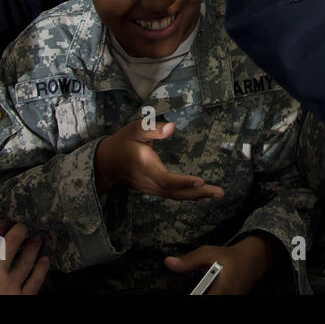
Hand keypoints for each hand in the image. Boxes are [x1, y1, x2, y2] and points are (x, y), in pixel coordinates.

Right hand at [0, 221, 48, 295]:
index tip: (3, 222)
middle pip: (10, 246)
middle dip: (18, 232)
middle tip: (22, 225)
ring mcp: (11, 287)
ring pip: (26, 261)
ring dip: (33, 248)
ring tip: (37, 239)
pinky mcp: (22, 299)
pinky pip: (36, 281)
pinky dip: (42, 269)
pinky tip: (45, 261)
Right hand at [94, 119, 224, 199]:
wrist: (105, 163)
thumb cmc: (122, 142)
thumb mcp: (134, 130)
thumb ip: (152, 128)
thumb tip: (172, 127)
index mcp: (145, 166)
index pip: (165, 178)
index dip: (182, 182)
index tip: (200, 181)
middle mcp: (149, 181)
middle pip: (174, 191)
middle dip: (197, 193)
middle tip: (219, 192)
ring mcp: (150, 188)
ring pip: (174, 195)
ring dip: (196, 196)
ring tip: (216, 194)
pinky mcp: (153, 189)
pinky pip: (172, 195)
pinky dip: (187, 196)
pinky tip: (202, 196)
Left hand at [164, 236, 273, 294]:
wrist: (253, 260)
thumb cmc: (230, 257)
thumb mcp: (209, 253)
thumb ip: (189, 260)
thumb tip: (169, 263)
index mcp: (222, 289)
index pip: (207, 299)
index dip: (198, 296)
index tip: (194, 291)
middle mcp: (228, 297)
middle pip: (209, 301)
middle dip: (199, 295)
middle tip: (195, 289)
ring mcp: (232, 300)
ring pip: (215, 301)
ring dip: (204, 295)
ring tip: (199, 288)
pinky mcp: (232, 300)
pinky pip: (219, 300)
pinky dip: (211, 295)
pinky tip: (207, 289)